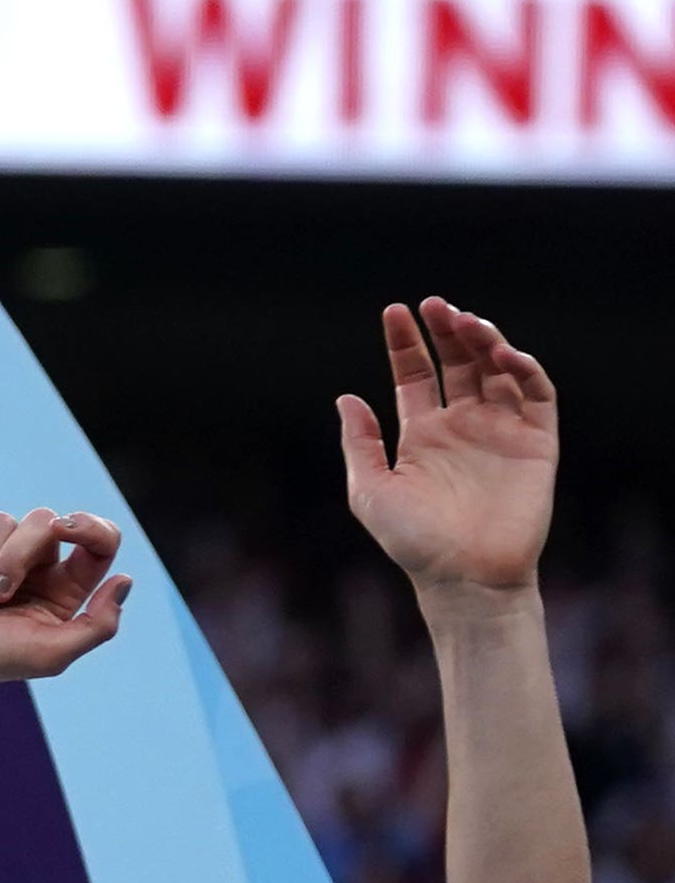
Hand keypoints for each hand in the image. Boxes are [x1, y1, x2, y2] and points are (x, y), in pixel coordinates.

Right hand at [0, 505, 126, 692]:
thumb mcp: (50, 655)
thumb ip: (99, 625)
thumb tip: (124, 580)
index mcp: (65, 588)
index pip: (99, 538)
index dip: (89, 525)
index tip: (66, 530)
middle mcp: (35, 564)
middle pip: (46, 521)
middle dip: (18, 556)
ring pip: (2, 521)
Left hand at [340, 296, 555, 601]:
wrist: (464, 577)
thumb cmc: (412, 542)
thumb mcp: (370, 490)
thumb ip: (359, 443)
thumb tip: (346, 396)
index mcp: (422, 434)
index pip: (415, 375)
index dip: (406, 343)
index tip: (395, 311)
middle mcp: (462, 426)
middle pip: (458, 364)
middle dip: (448, 331)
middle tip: (436, 305)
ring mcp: (500, 431)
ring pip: (497, 371)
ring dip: (484, 341)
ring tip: (465, 321)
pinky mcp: (536, 443)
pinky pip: (536, 395)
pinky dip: (523, 369)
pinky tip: (501, 355)